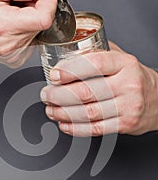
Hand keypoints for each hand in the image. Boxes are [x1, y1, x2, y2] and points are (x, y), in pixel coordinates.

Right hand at [0, 0, 56, 66]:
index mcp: (2, 26)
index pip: (43, 19)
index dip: (47, 3)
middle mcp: (9, 45)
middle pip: (42, 24)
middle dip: (36, 8)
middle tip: (17, 3)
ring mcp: (12, 55)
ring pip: (38, 32)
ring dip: (30, 19)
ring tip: (11, 15)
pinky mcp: (15, 59)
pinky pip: (32, 41)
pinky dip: (27, 30)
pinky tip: (12, 26)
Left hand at [40, 42, 157, 135]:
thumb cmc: (134, 78)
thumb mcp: (122, 59)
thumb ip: (98, 54)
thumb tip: (67, 50)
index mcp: (125, 64)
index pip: (94, 64)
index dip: (70, 70)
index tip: (54, 74)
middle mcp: (128, 85)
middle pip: (86, 92)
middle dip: (59, 95)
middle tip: (46, 94)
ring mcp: (128, 106)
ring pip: (88, 112)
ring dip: (63, 112)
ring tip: (51, 110)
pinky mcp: (125, 124)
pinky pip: (95, 129)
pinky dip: (75, 128)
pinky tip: (64, 123)